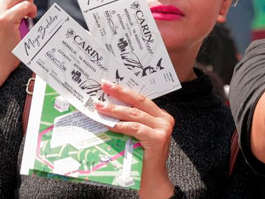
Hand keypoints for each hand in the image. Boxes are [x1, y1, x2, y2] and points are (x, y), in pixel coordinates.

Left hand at [96, 80, 174, 198]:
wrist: (151, 180)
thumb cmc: (140, 157)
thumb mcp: (137, 134)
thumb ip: (130, 121)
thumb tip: (107, 106)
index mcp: (160, 115)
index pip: (140, 99)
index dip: (124, 90)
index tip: (108, 84)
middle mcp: (164, 119)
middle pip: (139, 100)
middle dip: (119, 92)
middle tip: (104, 85)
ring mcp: (163, 128)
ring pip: (135, 114)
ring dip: (115, 110)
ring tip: (100, 106)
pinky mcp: (158, 139)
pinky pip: (135, 128)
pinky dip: (120, 125)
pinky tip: (108, 123)